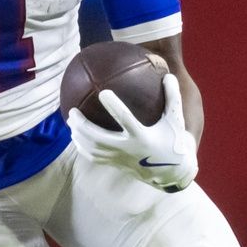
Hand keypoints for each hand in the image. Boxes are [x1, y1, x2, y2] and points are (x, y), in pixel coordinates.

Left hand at [67, 73, 197, 191]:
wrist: (172, 172)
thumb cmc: (173, 141)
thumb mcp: (176, 120)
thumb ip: (172, 97)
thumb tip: (168, 74)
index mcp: (142, 136)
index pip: (125, 119)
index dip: (114, 106)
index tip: (103, 92)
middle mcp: (129, 149)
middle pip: (99, 139)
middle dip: (83, 126)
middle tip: (72, 112)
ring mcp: (121, 159)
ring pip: (93, 150)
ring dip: (79, 137)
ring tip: (70, 123)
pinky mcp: (117, 164)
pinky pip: (95, 158)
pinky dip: (83, 147)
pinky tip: (76, 137)